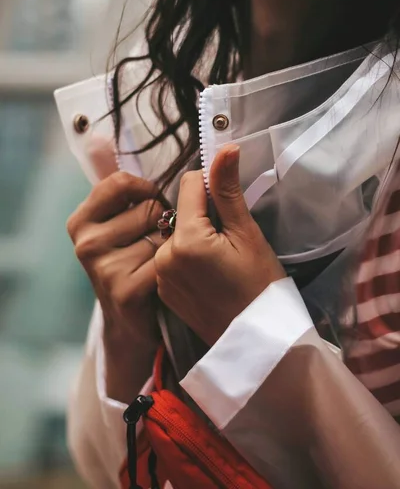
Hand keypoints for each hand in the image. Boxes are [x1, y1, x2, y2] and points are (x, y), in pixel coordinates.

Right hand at [67, 171, 165, 400]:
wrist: (135, 322)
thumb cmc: (133, 261)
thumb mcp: (118, 220)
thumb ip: (114, 183)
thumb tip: (96, 138)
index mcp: (81, 220)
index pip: (121, 183)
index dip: (147, 190)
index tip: (154, 204)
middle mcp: (86, 243)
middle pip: (149, 208)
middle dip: (164, 222)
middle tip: (160, 242)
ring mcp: (103, 269)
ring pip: (162, 234)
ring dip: (173, 246)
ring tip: (164, 261)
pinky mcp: (125, 291)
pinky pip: (168, 260)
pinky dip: (176, 267)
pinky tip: (167, 279)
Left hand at [155, 145, 284, 345]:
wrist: (257, 342)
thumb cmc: (261, 287)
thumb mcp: (248, 235)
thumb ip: (228, 190)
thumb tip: (225, 147)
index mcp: (186, 239)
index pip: (189, 185)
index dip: (212, 188)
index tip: (230, 207)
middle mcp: (164, 256)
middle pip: (180, 210)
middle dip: (202, 214)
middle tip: (229, 239)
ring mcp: (160, 275)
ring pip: (175, 233)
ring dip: (194, 234)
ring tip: (220, 258)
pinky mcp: (162, 290)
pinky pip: (170, 257)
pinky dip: (187, 255)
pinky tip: (208, 272)